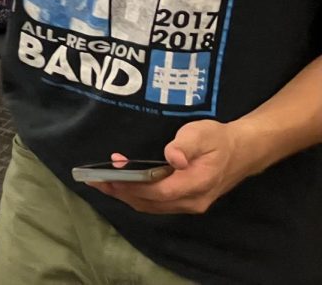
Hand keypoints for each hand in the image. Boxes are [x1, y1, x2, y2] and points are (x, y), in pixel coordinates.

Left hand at [88, 119, 257, 214]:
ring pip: (152, 206)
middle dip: (121, 192)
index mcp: (195, 185)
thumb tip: (172, 158)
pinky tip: (125, 182)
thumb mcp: (202, 134)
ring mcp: (190, 204)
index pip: (157, 192)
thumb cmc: (219, 139)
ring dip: (127, 195)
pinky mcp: (187, 201)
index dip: (131, 187)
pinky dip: (138, 195)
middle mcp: (192, 201)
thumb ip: (185, 145)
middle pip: (150, 203)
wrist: (243, 151)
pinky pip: (157, 203)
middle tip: (95, 180)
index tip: (108, 177)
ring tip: (104, 181)